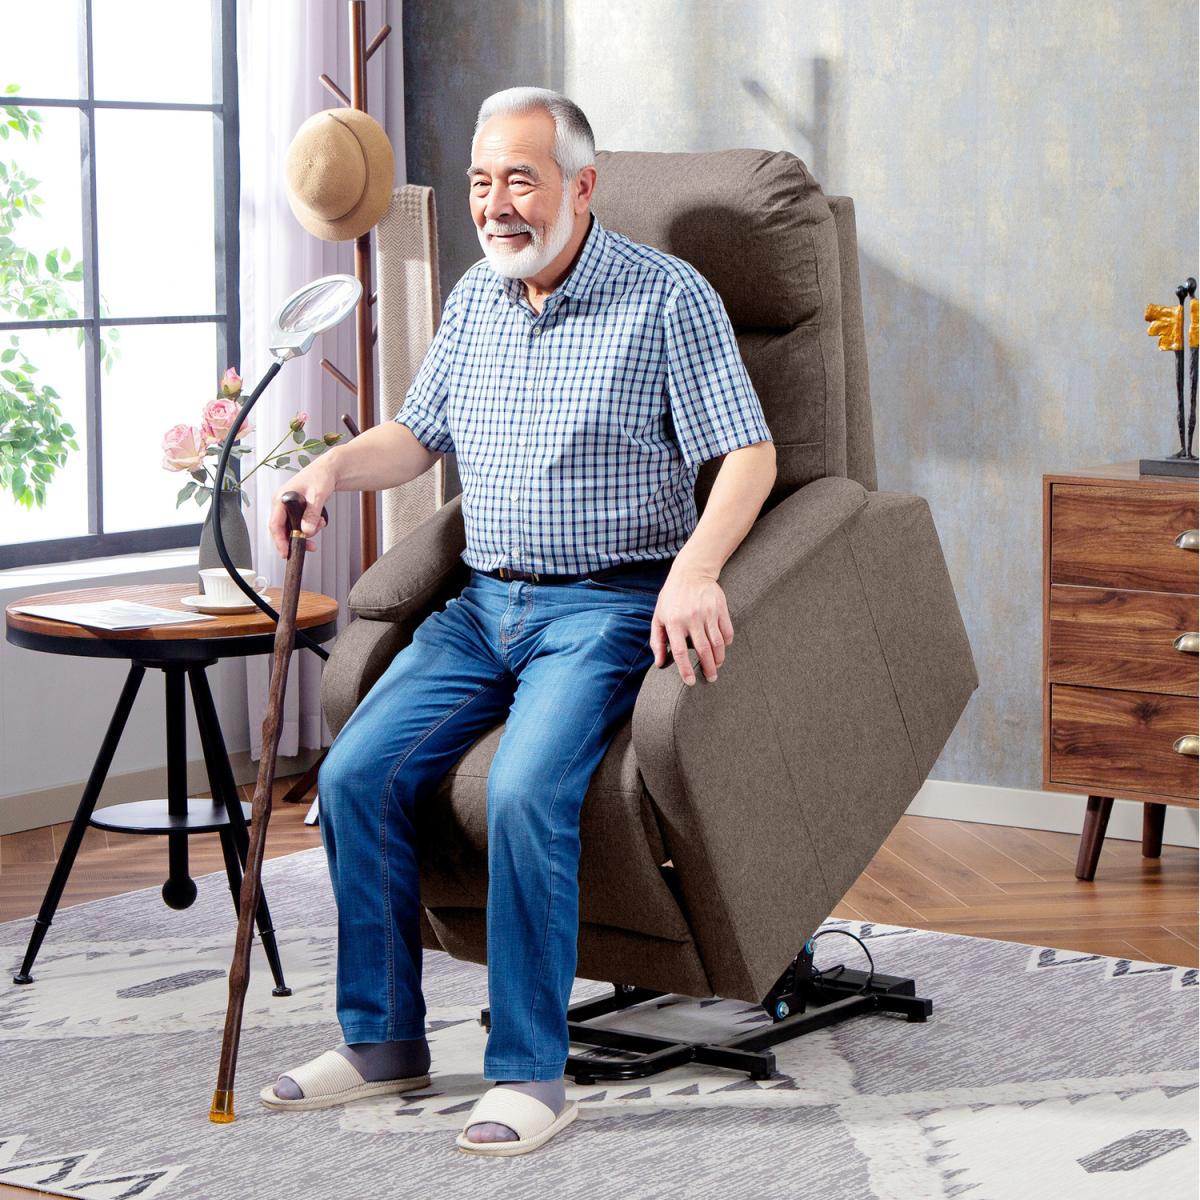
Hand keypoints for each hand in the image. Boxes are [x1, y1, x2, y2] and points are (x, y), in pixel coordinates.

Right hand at [268, 461, 333, 558]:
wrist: (328, 471)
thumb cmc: (320, 477)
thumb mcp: (317, 496)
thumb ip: (312, 514)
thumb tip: (306, 530)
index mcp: (281, 499)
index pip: (275, 525)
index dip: (279, 541)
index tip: (286, 552)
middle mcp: (282, 504)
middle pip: (283, 529)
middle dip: (296, 539)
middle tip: (309, 547)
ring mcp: (288, 508)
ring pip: (292, 528)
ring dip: (306, 532)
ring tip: (319, 526)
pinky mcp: (296, 511)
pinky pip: (299, 525)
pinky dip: (310, 527)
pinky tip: (319, 522)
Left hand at [650, 565, 732, 685]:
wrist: (690, 573)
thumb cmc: (671, 598)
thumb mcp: (658, 617)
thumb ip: (657, 641)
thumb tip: (659, 663)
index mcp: (673, 622)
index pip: (679, 652)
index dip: (686, 670)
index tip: (691, 682)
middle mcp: (691, 618)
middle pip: (702, 650)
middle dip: (708, 668)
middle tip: (711, 679)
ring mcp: (707, 613)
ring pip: (717, 643)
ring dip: (719, 659)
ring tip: (716, 666)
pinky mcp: (720, 608)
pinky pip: (727, 631)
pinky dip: (727, 643)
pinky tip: (723, 648)